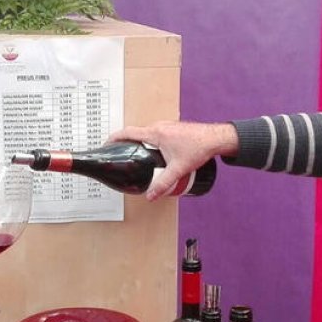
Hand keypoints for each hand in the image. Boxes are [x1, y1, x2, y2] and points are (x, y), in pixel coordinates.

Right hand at [108, 121, 237, 200]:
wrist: (216, 138)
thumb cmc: (199, 148)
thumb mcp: (178, 169)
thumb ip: (163, 183)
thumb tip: (151, 195)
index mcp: (155, 134)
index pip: (128, 132)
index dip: (114, 137)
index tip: (106, 143)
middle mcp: (159, 127)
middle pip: (136, 133)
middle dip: (126, 143)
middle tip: (120, 154)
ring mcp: (166, 126)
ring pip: (147, 134)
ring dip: (139, 143)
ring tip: (136, 156)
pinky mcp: (172, 129)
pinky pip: (156, 134)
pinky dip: (150, 142)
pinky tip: (155, 154)